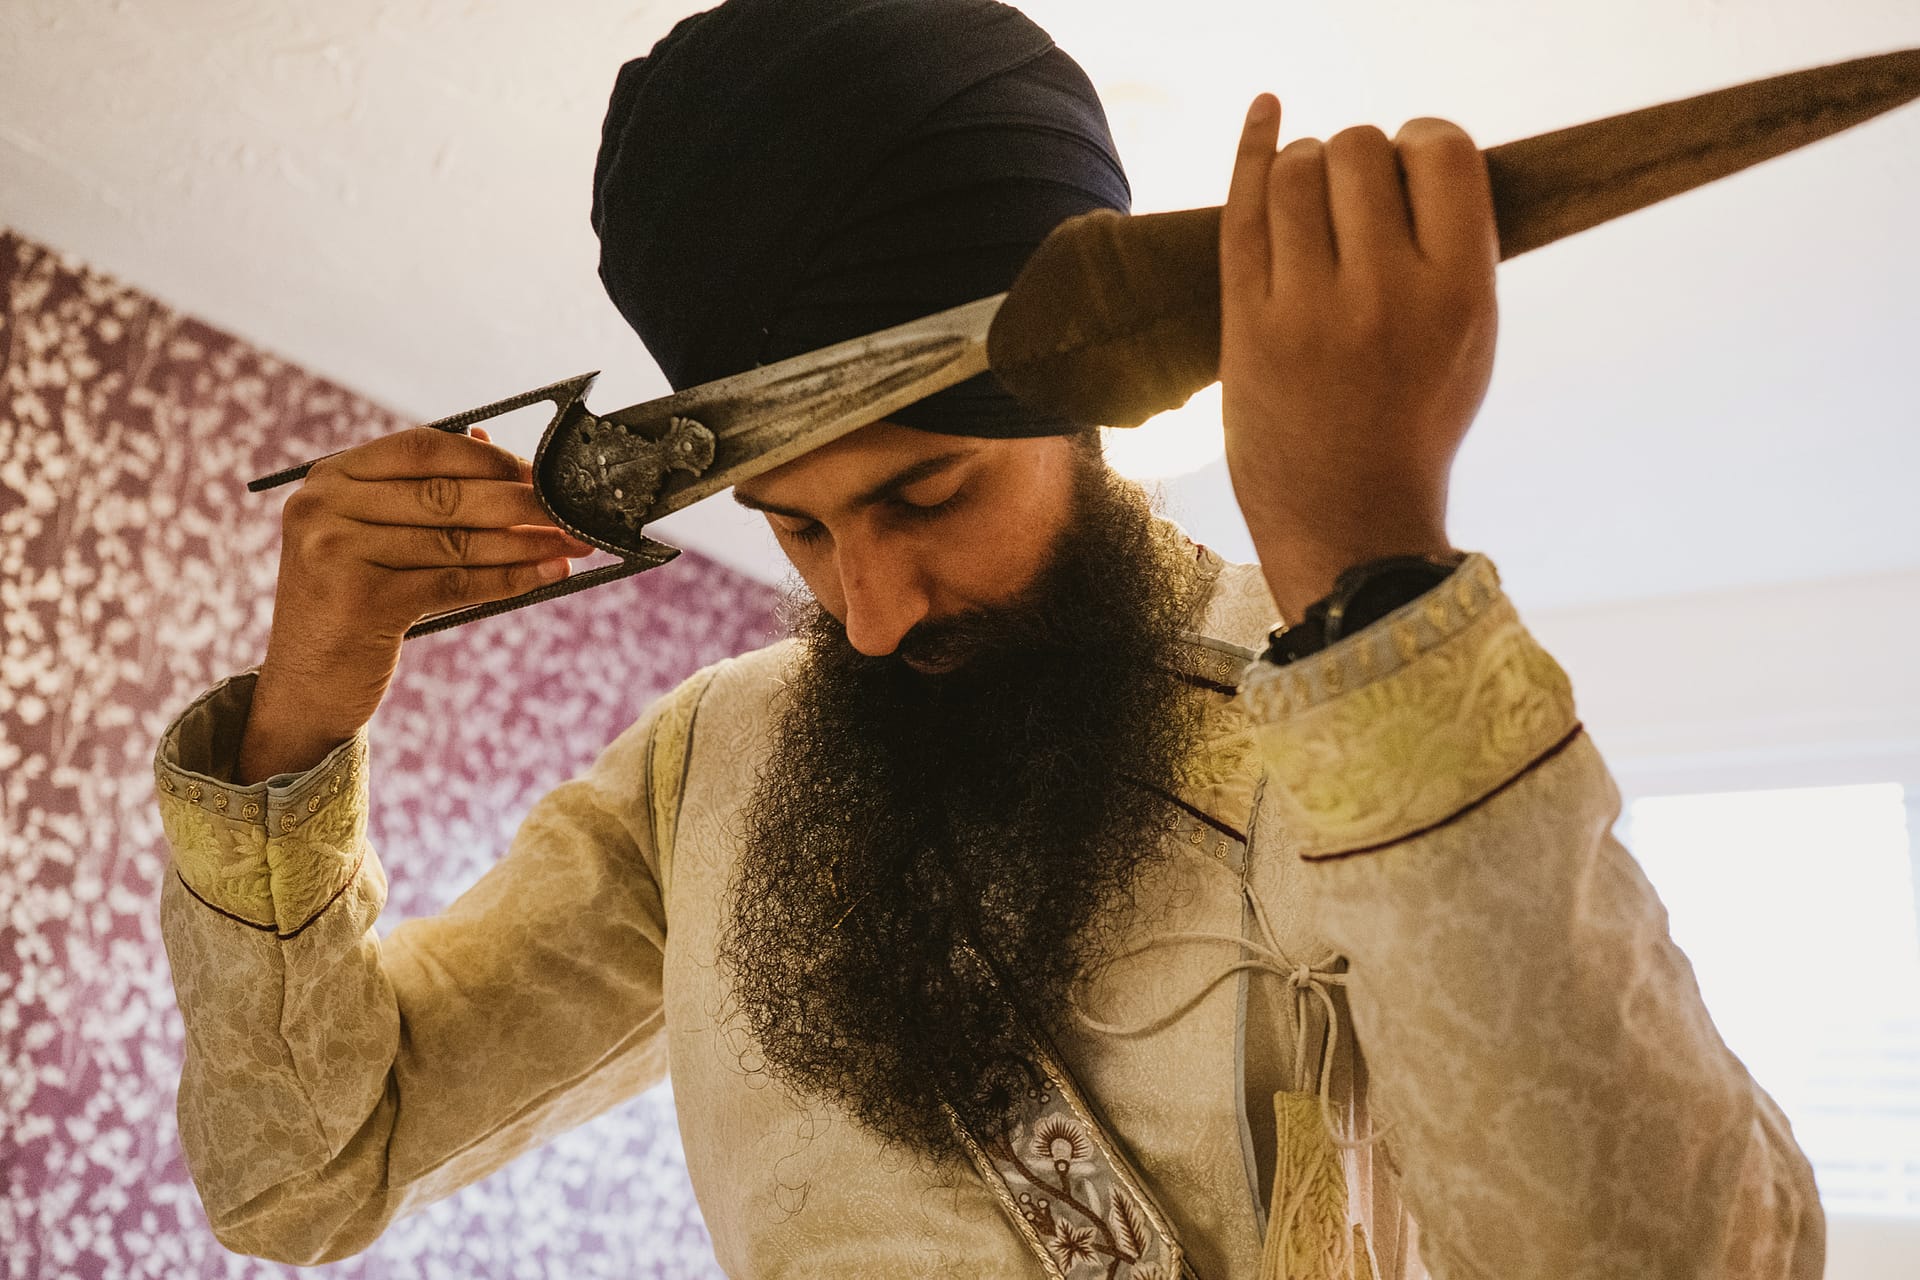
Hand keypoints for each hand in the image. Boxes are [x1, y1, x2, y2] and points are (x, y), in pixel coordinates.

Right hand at [236, 426, 593, 782]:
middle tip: (574, 509)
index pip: (422, 447)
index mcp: (330, 476)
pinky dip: (509, 578)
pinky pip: (455, 581)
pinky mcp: (361, 600)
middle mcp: (324, 506)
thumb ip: (420, 491)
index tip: (540, 473)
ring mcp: (337, 552)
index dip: (488, 458)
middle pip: (446, 495)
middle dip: (521, 502)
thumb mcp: (374, 536)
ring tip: (572, 543)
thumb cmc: (353, 601)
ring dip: (526, 542)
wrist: (307, 685)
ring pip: (456, 540)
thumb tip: (489, 439)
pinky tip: (547, 574)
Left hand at [1219, 96, 1497, 620]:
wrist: (1349, 522)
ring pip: (1296, 170)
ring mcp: (1309, 307)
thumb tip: (1418, 163)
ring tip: (1312, 202)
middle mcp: (1386, 291)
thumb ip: (1455, 252)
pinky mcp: (1247, 325)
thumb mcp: (1471, 340)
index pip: (1442, 152)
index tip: (1408, 170)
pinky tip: (1264, 111)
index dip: (1421, 142)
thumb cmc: (1413, 426)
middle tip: (1353, 204)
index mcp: (1459, 290)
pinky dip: (1251, 147)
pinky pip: (1243, 210)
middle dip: (1355, 159)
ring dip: (1303, 165)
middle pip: (1360, 150)